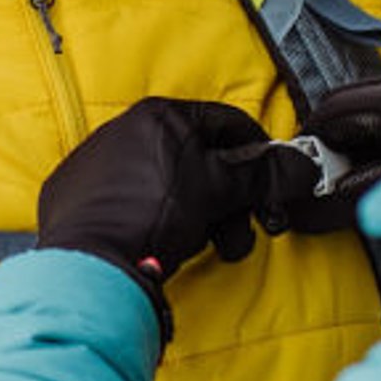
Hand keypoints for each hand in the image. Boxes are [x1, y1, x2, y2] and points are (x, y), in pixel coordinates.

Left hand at [34, 99, 270, 302]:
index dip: (261, 155)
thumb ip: (266, 174)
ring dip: (204, 219)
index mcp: (159, 116)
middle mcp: (124, 131)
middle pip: (202, 161)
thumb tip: (301, 166)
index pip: (229, 123)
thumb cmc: (153, 217)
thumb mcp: (221, 190)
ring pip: (172, 186)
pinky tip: (165, 245)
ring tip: (211, 248)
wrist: (91, 265)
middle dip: (233, 202)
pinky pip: (136, 204)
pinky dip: (159, 222)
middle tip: (246, 230)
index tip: (276, 183)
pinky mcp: (79, 199)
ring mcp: (97, 164)